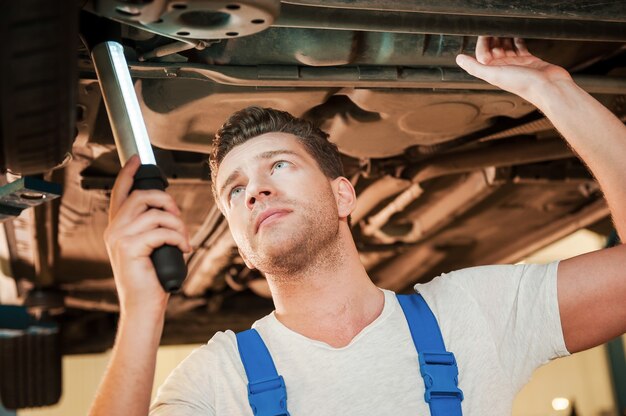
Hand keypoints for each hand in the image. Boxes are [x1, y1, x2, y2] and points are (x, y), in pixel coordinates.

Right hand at [104, 155, 190, 315]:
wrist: (143, 305)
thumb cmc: (151, 278)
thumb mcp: (150, 247)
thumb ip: (152, 228)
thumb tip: (169, 211)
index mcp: (117, 227)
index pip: (120, 192)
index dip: (129, 173)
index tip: (138, 159)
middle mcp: (114, 229)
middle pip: (143, 196)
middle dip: (168, 202)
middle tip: (179, 218)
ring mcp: (119, 238)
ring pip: (156, 213)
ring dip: (178, 224)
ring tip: (184, 240)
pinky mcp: (130, 248)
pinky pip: (162, 231)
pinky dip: (179, 238)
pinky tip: (183, 249)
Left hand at [456, 36, 572, 102]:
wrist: (548, 87)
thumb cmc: (523, 84)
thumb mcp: (493, 74)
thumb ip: (475, 67)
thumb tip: (459, 60)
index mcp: (493, 71)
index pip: (482, 53)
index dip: (482, 41)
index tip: (484, 30)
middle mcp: (503, 68)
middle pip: (494, 49)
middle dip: (493, 37)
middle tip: (495, 25)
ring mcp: (516, 63)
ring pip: (507, 47)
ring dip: (504, 37)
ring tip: (504, 26)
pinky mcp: (529, 59)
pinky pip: (520, 47)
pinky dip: (517, 40)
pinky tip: (517, 33)